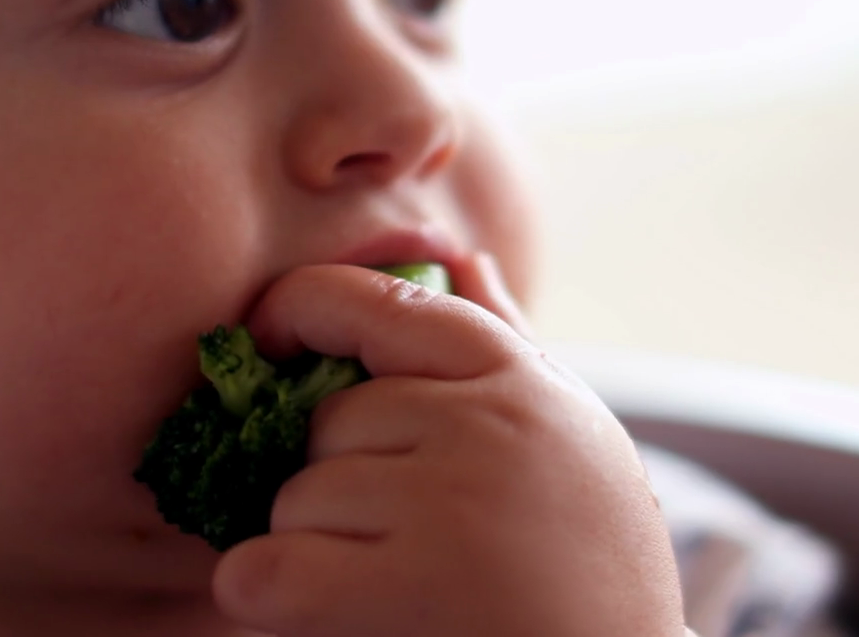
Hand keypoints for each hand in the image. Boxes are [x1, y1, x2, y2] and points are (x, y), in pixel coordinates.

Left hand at [212, 257, 685, 636]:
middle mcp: (485, 424)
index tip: (271, 348)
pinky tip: (313, 616)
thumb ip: (508, 343)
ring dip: (312, 553)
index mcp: (517, 377)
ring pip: (294, 498)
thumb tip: (459, 257)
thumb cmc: (594, 571)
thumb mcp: (572, 439)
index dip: (298, 309)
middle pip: (324, 422)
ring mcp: (448, 501)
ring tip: (390, 592)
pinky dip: (264, 597)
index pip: (375, 300)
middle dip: (332, 485)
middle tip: (393, 544)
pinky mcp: (411, 588)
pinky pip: (267, 570)